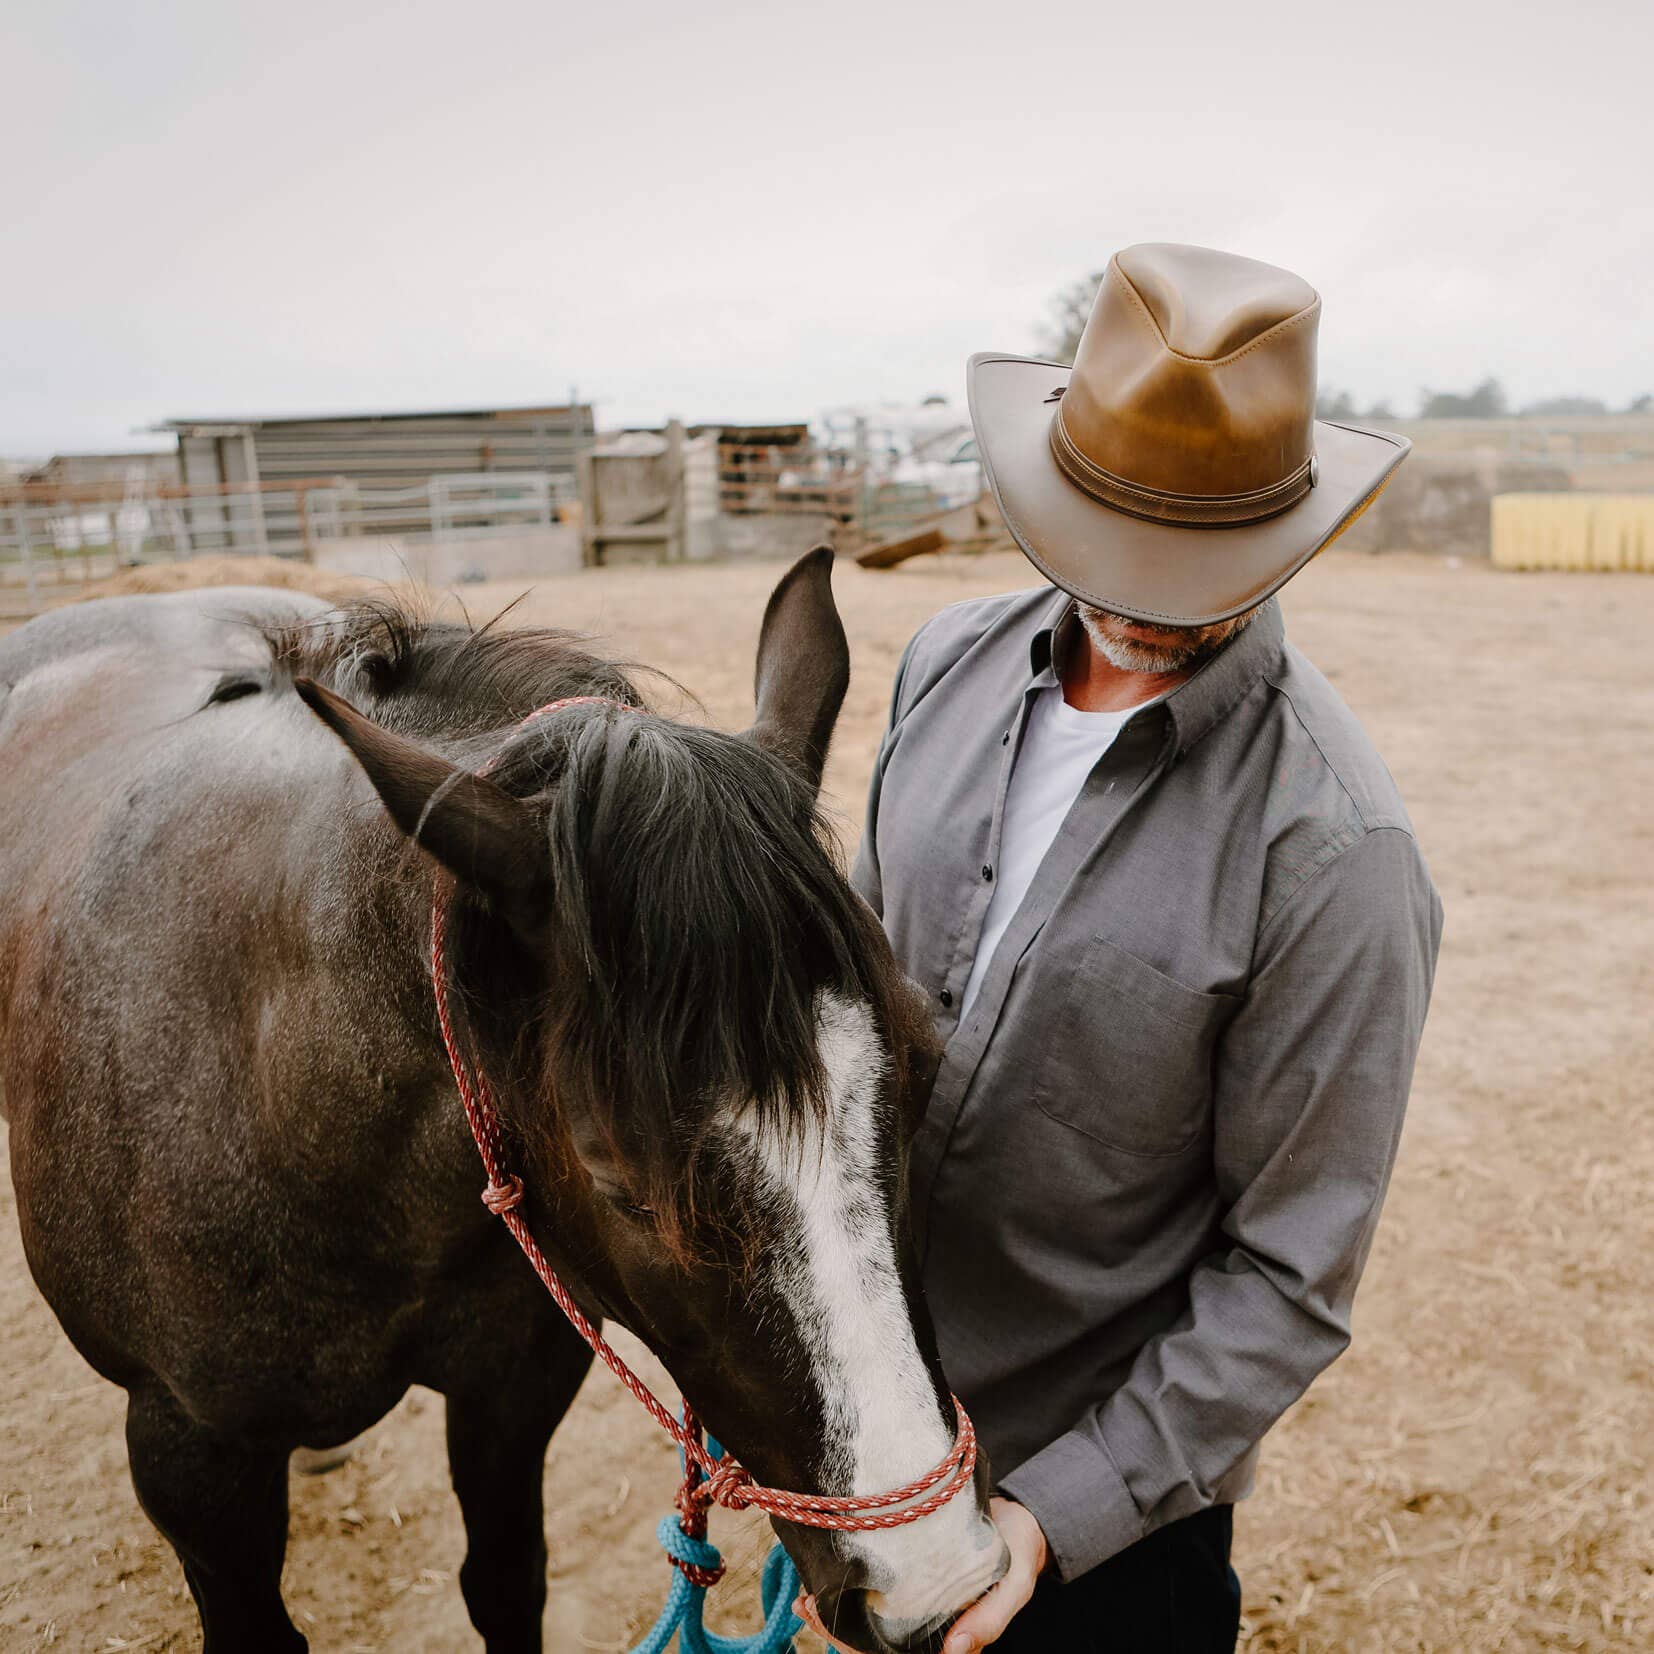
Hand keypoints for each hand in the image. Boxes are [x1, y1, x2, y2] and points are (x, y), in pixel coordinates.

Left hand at [791, 1496, 1047, 1653]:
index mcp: (946, 1637)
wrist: (1019, 1518)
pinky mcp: (906, 1573)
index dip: (854, 1648)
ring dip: (833, 1608)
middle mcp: (923, 1625)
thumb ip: (990, 1619)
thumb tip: (956, 1652)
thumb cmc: (1019, 1554)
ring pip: (866, 1618)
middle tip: (804, 1604)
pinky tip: (822, 1568)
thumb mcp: (1014, 1585)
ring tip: (805, 1590)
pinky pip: (871, 1588)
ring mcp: (913, 1601)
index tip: (825, 1625)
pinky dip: (845, 1582)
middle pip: (871, 1641)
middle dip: (833, 1629)